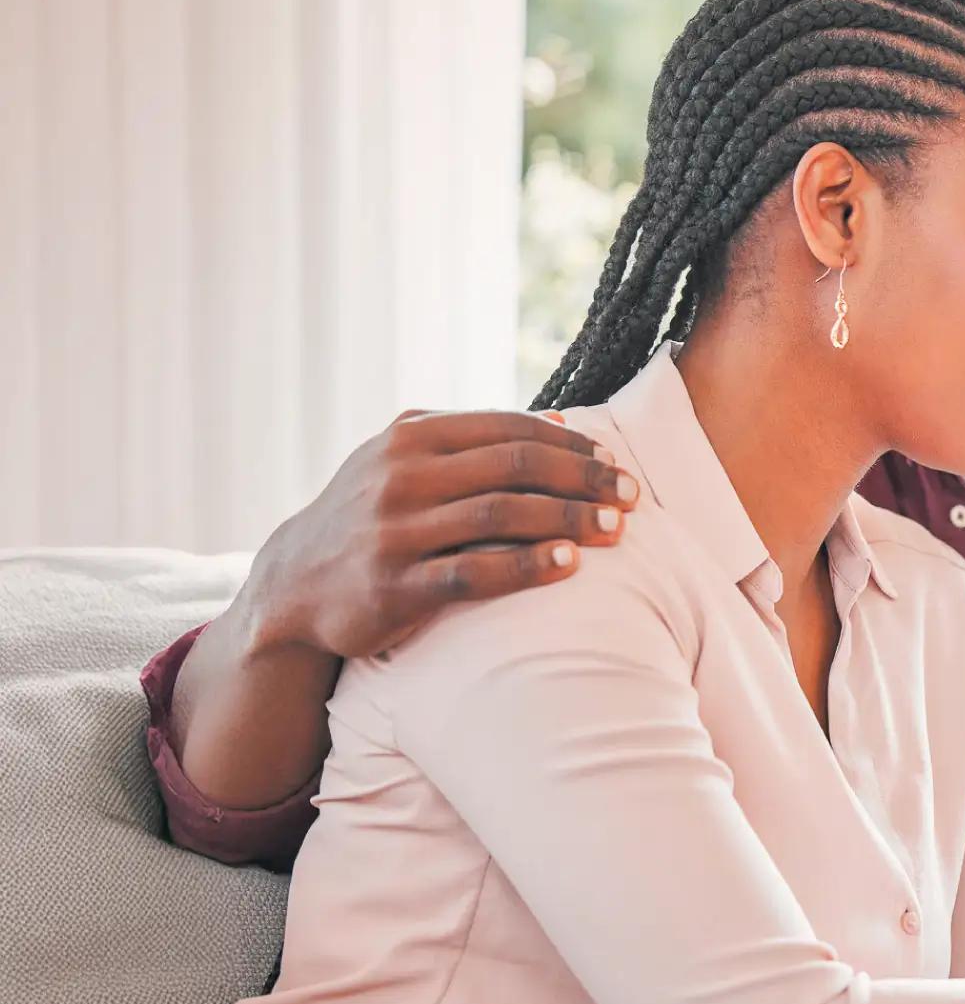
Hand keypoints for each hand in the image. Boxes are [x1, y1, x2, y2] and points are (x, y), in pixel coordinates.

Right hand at [240, 409, 636, 660]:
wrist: (293, 583)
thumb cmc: (371, 513)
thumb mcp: (407, 459)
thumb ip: (476, 437)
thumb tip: (561, 418)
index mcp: (412, 435)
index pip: (510, 429)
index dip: (571, 445)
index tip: (615, 461)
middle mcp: (402, 475)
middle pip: (516, 466)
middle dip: (583, 479)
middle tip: (632, 495)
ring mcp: (397, 530)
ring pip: (501, 515)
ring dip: (569, 519)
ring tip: (616, 529)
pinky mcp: (396, 585)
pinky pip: (474, 572)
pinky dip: (527, 566)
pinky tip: (569, 564)